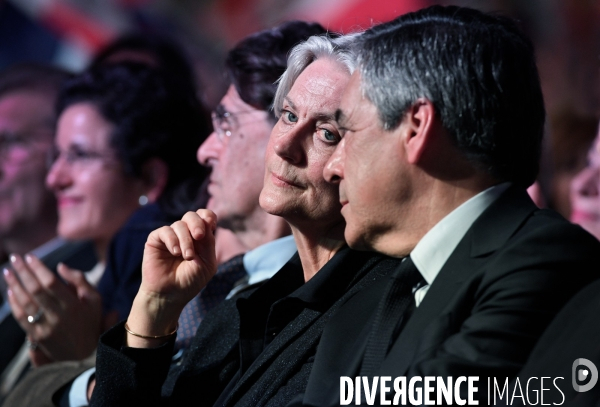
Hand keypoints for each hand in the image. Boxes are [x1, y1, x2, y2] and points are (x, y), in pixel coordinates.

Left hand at [3, 256, 102, 365]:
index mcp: (73, 305)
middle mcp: (58, 316)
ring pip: (25, 303)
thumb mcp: (95, 300)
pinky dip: (14, 303)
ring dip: (14, 285)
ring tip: (8, 271)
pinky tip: (10, 290)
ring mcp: (46, 328)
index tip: (30, 256)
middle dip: (23, 272)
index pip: (51, 282)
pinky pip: (21, 317)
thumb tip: (60, 266)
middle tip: (15, 258)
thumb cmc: (90, 322)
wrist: (84, 356)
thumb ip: (80, 280)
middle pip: (35, 290)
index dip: (39, 268)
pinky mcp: (37, 337)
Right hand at [126, 209, 216, 347]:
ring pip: (179, 224)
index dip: (208, 216)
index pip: (205, 217)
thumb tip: (207, 222)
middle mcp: (185, 234)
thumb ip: (209, 243)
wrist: (169, 295)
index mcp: (200, 238)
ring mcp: (171, 236)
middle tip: (199, 236)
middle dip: (197, 224)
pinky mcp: (156, 240)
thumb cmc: (190, 281)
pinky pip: (165, 231)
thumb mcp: (207, 263)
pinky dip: (172, 240)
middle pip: (192, 216)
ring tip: (187, 257)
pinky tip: (176, 253)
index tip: (211, 223)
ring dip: (186, 240)